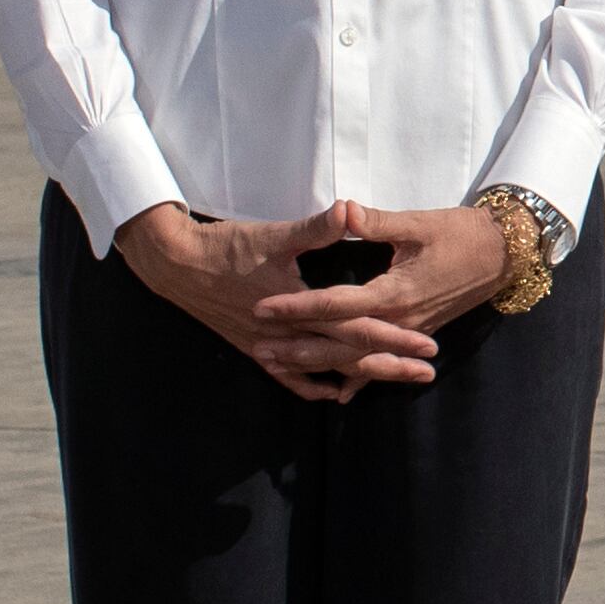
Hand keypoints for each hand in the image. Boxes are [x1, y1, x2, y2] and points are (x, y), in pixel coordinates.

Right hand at [117, 203, 441, 402]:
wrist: (176, 265)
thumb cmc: (229, 246)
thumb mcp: (277, 234)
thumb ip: (318, 228)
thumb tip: (349, 210)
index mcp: (300, 309)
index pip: (358, 329)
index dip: (395, 338)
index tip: (428, 346)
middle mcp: (287, 336)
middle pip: (347, 357)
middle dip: (389, 365)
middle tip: (427, 372)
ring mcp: (268, 345)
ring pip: (322, 369)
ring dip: (359, 376)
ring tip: (395, 380)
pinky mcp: (253, 346)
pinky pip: (286, 375)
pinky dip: (310, 384)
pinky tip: (331, 393)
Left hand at [253, 199, 514, 371]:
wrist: (505, 253)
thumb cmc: (462, 233)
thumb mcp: (419, 223)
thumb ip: (377, 222)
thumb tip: (344, 210)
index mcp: (395, 292)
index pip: (335, 305)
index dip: (297, 307)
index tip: (262, 308)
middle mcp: (399, 320)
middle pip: (339, 342)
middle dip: (297, 346)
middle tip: (258, 348)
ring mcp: (409, 332)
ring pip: (356, 358)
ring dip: (316, 363)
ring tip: (278, 365)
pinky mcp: (417, 333)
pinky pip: (382, 363)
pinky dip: (358, 378)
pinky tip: (337, 393)